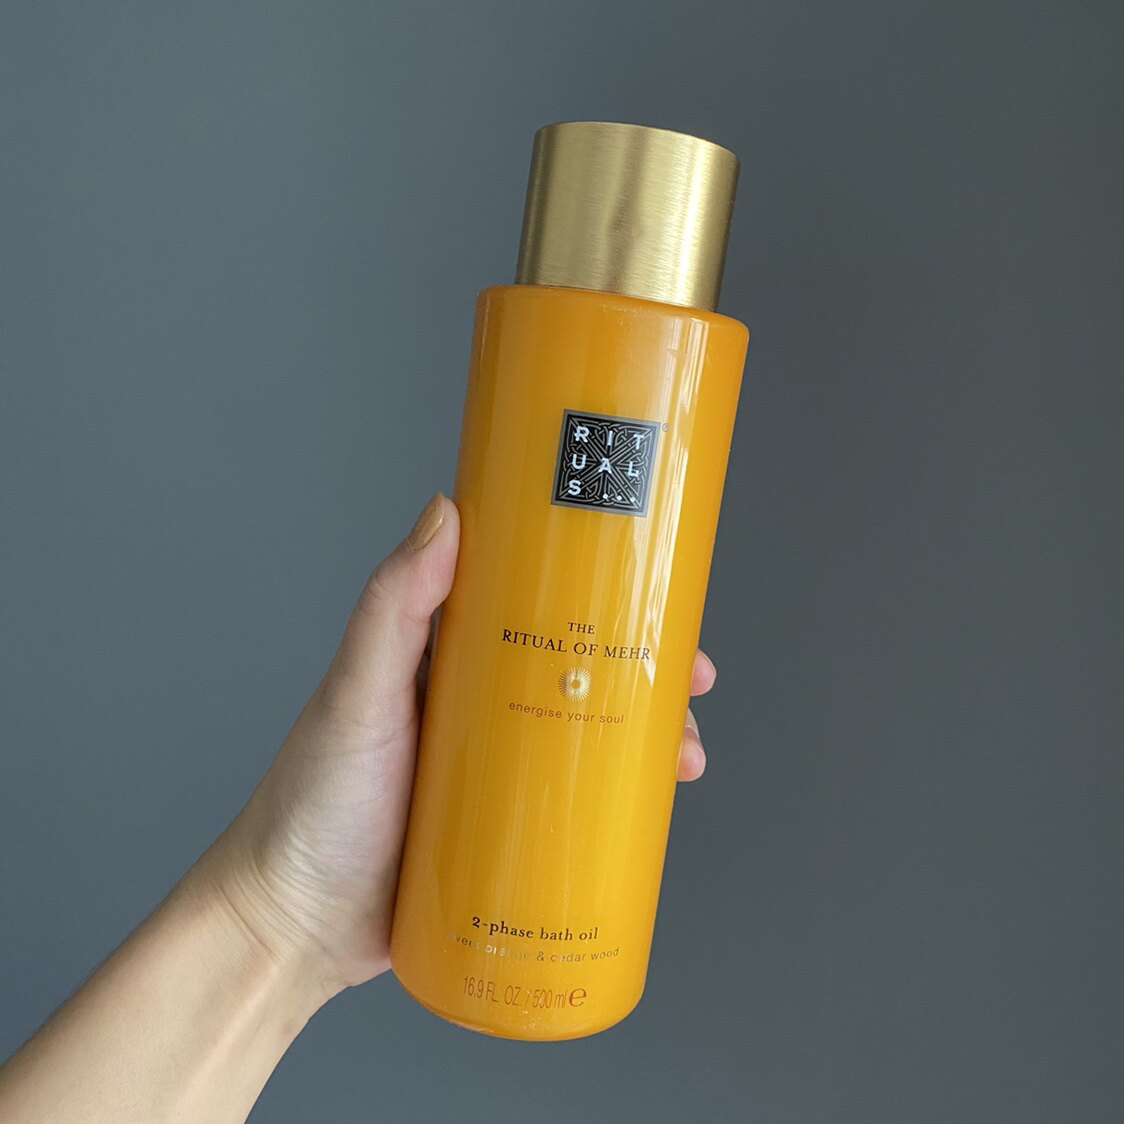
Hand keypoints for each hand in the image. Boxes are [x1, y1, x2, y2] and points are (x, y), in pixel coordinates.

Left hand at [201, 492, 717, 998]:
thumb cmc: (310, 806)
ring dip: (644, 742)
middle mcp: (475, 707)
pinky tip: (648, 815)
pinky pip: (570, 805)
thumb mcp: (356, 697)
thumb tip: (445, 513)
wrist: (293, 927)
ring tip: (684, 760)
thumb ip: (394, 608)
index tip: (653, 593)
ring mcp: (492, 770)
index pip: (535, 606)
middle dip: (645, 673)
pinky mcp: (501, 830)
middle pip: (578, 672)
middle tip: (690, 687)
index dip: (599, 594)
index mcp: (446, 660)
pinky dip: (615, 804)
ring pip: (585, 738)